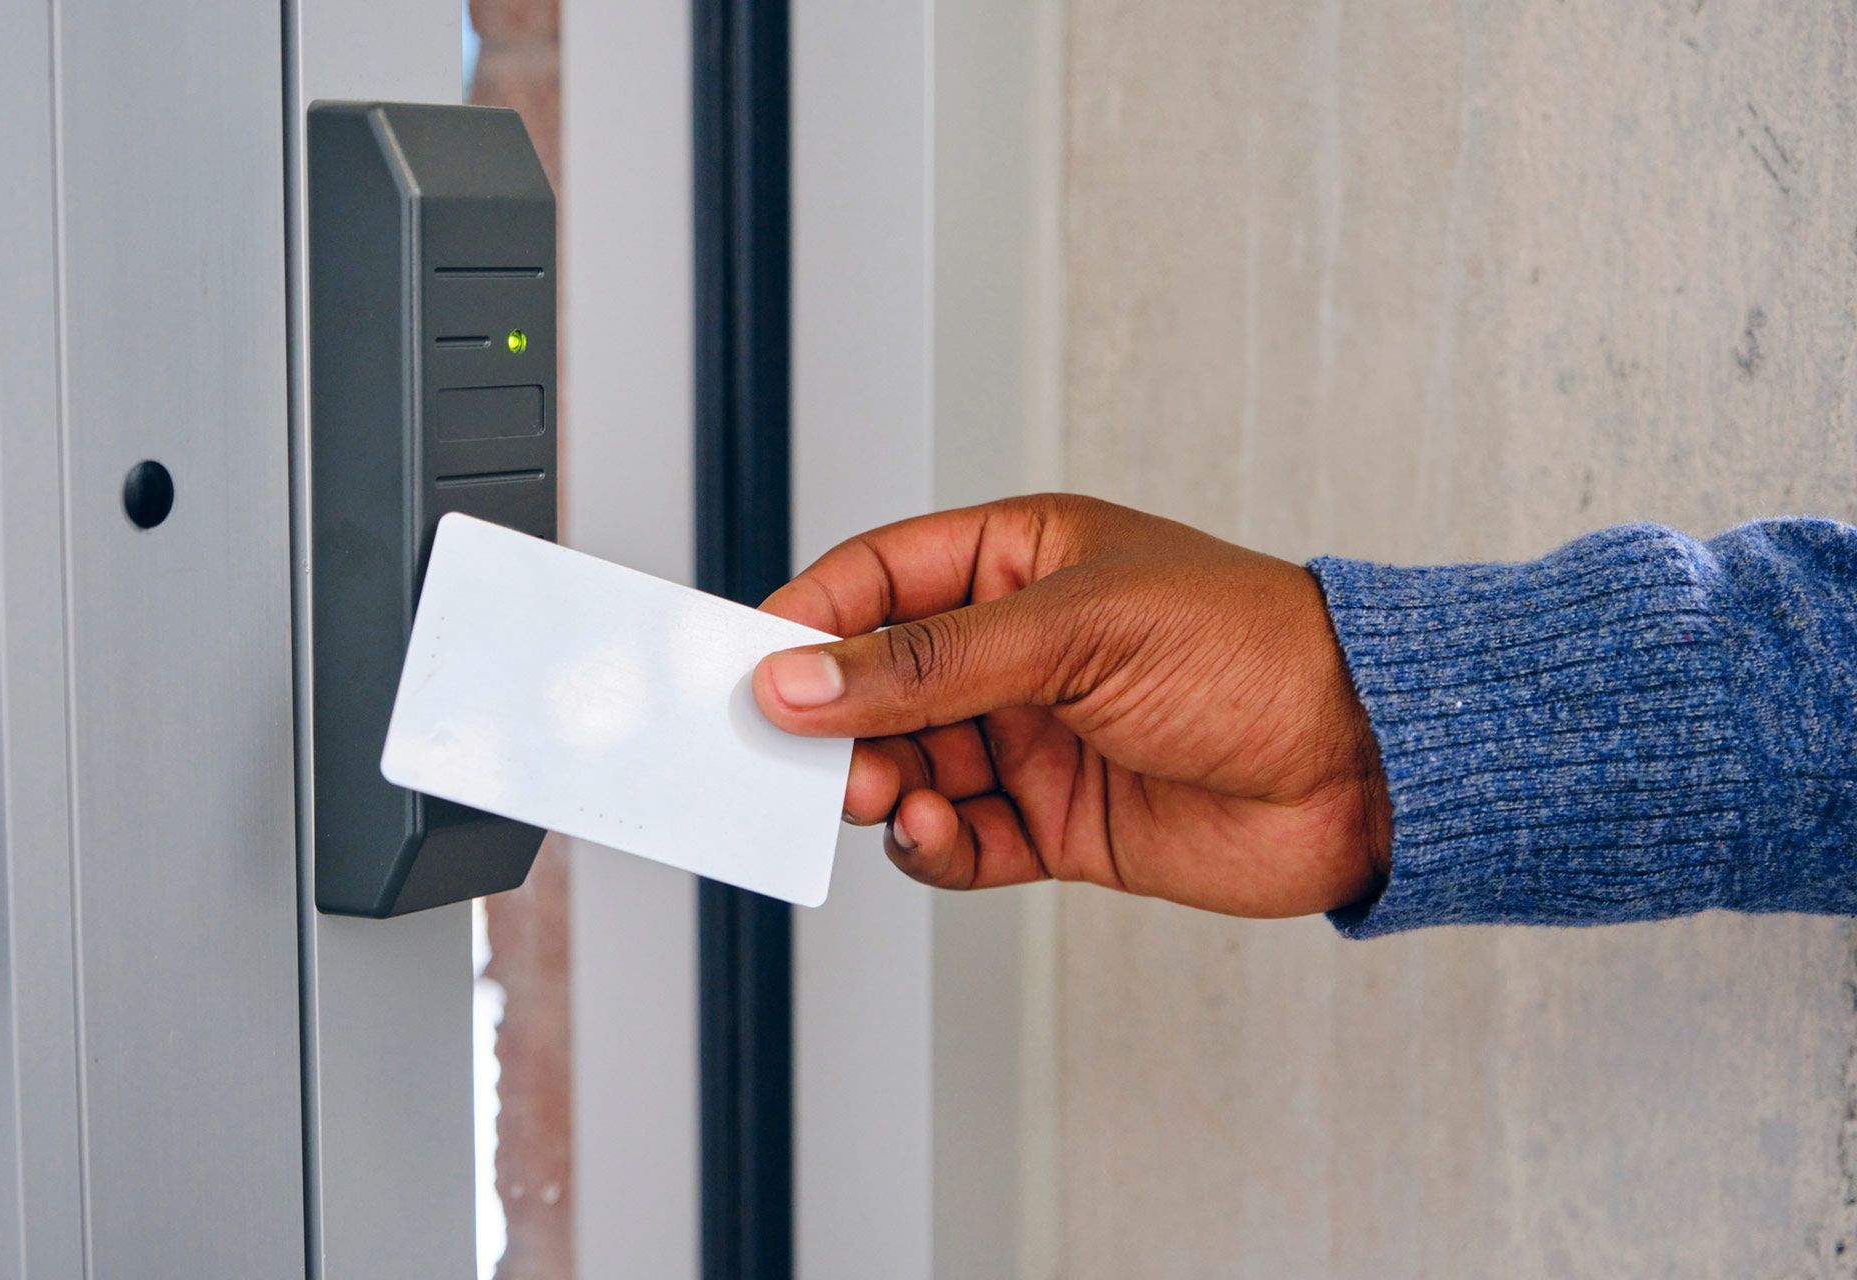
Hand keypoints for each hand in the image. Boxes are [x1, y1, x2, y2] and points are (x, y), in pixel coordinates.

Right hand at [750, 494, 1391, 917]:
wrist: (1366, 765)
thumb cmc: (1250, 651)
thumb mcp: (1072, 633)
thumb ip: (927, 665)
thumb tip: (799, 679)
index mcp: (1019, 563)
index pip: (878, 580)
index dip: (808, 620)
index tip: (748, 667)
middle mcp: (1017, 652)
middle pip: (878, 683)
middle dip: (835, 720)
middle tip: (798, 754)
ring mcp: (1033, 739)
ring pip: (907, 765)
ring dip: (876, 785)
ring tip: (878, 794)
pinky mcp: (1055, 824)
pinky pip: (959, 838)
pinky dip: (930, 844)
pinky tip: (931, 833)